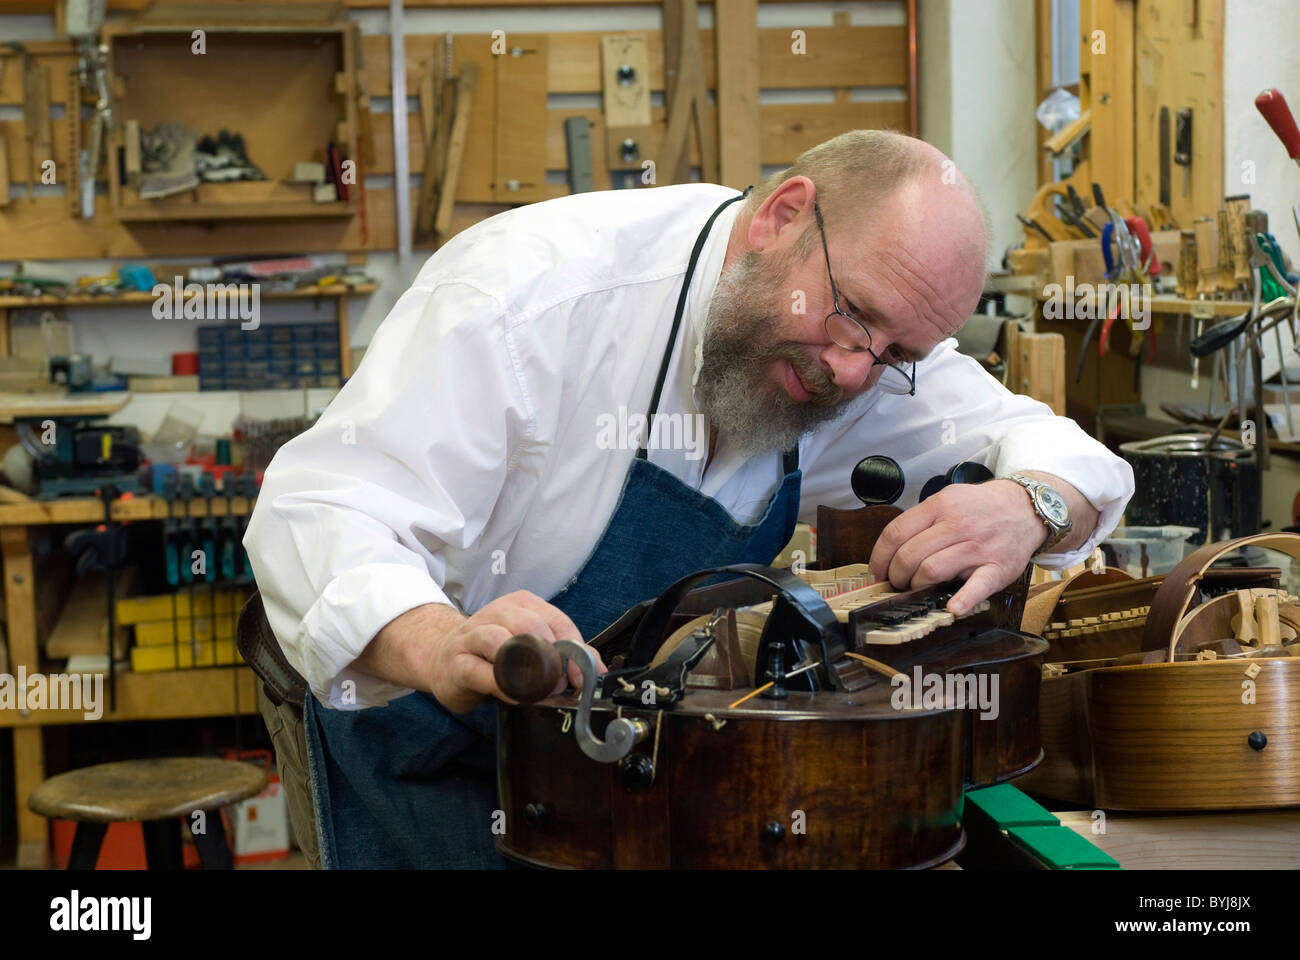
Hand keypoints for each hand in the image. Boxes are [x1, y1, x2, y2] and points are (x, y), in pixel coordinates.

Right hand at [430, 590, 604, 712]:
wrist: (442, 658)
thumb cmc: (493, 654)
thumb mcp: (529, 646)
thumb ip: (562, 653)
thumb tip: (597, 669)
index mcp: (521, 605)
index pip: (557, 620)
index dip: (575, 651)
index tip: (584, 679)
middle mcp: (497, 613)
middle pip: (530, 626)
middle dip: (549, 659)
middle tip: (557, 686)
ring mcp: (473, 634)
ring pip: (500, 641)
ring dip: (523, 670)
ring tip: (536, 691)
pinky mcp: (456, 659)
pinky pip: (479, 670)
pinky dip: (499, 684)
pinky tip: (511, 695)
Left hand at [869, 479, 1044, 614]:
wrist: (1026, 508)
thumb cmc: (981, 508)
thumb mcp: (948, 499)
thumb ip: (921, 520)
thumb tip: (890, 551)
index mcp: (939, 506)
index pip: (895, 533)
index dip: (879, 558)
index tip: (877, 572)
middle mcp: (957, 525)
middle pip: (909, 555)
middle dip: (896, 576)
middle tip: (898, 583)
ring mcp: (977, 547)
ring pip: (932, 570)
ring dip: (916, 586)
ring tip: (917, 589)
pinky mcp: (998, 567)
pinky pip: (977, 586)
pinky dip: (963, 599)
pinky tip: (952, 608)